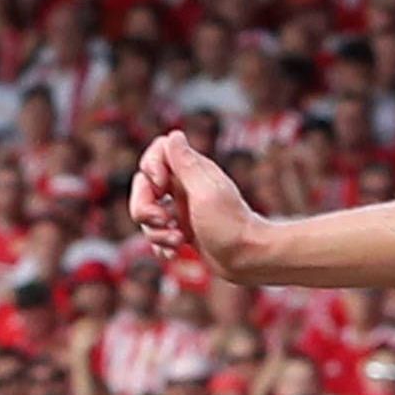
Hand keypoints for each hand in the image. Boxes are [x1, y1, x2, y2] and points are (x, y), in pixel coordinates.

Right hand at [128, 131, 266, 279]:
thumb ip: (187, 164)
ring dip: (155, 232)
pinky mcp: (182, 232)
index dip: (150, 168)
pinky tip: (173, 253)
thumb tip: (175, 134)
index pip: (156, 154)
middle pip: (143, 187)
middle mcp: (184, 188)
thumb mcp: (206, 193)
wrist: (251, 260)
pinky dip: (160, 245)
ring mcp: (182, 211)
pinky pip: (156, 235)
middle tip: (164, 221)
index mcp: (192, 172)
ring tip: (178, 241)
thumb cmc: (231, 226)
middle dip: (144, 208)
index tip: (161, 187)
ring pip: (146, 214)